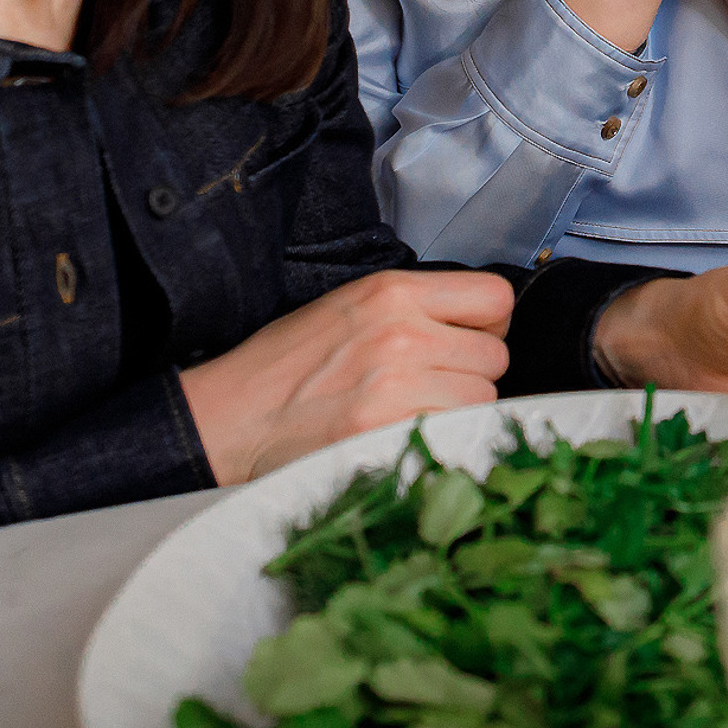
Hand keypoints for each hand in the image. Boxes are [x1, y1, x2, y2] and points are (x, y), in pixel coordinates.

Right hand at [179, 269, 513, 484]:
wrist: (230, 415)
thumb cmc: (289, 363)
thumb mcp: (352, 304)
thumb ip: (418, 306)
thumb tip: (478, 324)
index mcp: (394, 291)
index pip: (497, 298)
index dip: (488, 324)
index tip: (466, 339)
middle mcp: (402, 331)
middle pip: (495, 356)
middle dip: (471, 372)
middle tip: (430, 382)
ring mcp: (395, 383)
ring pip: (482, 398)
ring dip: (458, 409)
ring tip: (411, 408)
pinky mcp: (385, 429)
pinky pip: (454, 432)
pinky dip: (440, 437)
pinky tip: (403, 430)